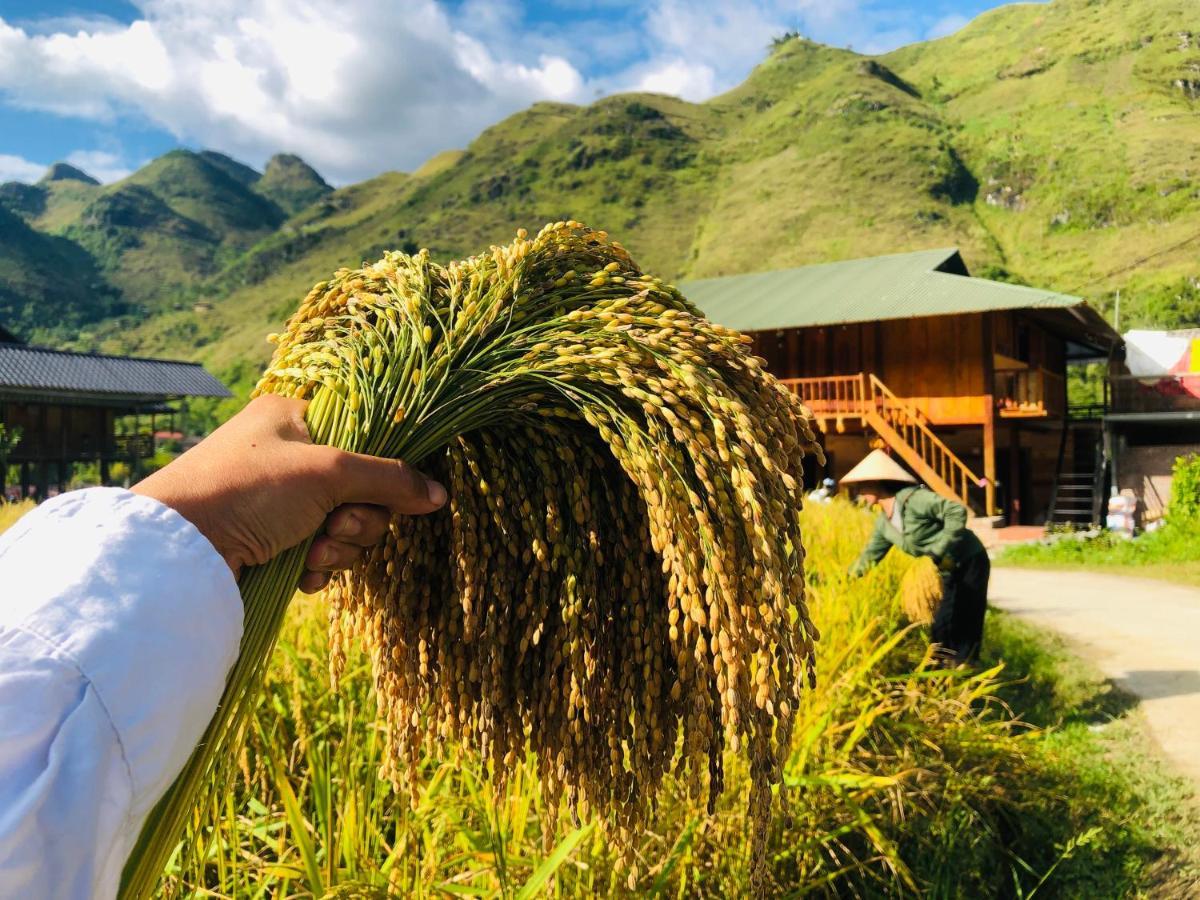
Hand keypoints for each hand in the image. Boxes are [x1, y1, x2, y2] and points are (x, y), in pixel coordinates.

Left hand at [132, 394, 446, 590]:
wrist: (178, 552)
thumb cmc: (247, 490)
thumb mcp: (327, 472)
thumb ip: (389, 479)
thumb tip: (440, 495)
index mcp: (296, 419)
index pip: (367, 439)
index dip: (382, 472)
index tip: (387, 494)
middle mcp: (289, 455)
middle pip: (364, 490)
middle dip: (358, 520)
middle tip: (335, 529)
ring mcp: (281, 501)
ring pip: (347, 527)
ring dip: (340, 548)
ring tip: (312, 556)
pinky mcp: (273, 541)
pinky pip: (322, 553)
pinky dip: (320, 567)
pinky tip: (302, 574)